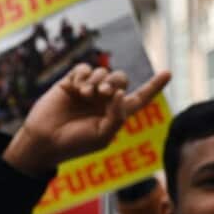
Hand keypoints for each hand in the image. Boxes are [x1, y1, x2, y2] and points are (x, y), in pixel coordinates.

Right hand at [6, 65, 171, 175]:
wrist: (45, 140)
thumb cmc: (75, 144)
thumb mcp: (103, 136)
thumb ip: (118, 115)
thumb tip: (122, 92)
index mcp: (115, 114)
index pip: (140, 98)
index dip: (154, 86)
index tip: (168, 73)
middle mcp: (103, 100)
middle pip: (121, 79)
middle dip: (115, 82)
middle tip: (103, 94)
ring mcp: (87, 90)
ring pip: (103, 72)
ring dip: (98, 80)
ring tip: (86, 94)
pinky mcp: (71, 82)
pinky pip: (85, 68)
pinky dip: (84, 75)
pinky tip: (77, 87)